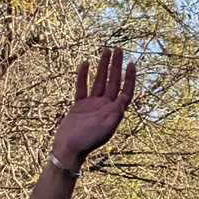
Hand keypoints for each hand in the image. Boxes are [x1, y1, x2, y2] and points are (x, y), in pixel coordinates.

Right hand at [49, 46, 136, 168]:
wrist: (68, 149)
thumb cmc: (87, 141)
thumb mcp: (104, 129)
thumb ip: (114, 114)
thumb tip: (124, 100)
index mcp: (114, 112)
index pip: (125, 91)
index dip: (129, 78)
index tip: (131, 63)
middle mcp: (105, 106)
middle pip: (113, 82)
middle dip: (116, 66)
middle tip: (118, 49)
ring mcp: (92, 105)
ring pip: (99, 81)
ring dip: (103, 66)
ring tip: (105, 50)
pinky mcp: (79, 105)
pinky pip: (82, 86)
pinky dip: (83, 75)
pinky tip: (85, 63)